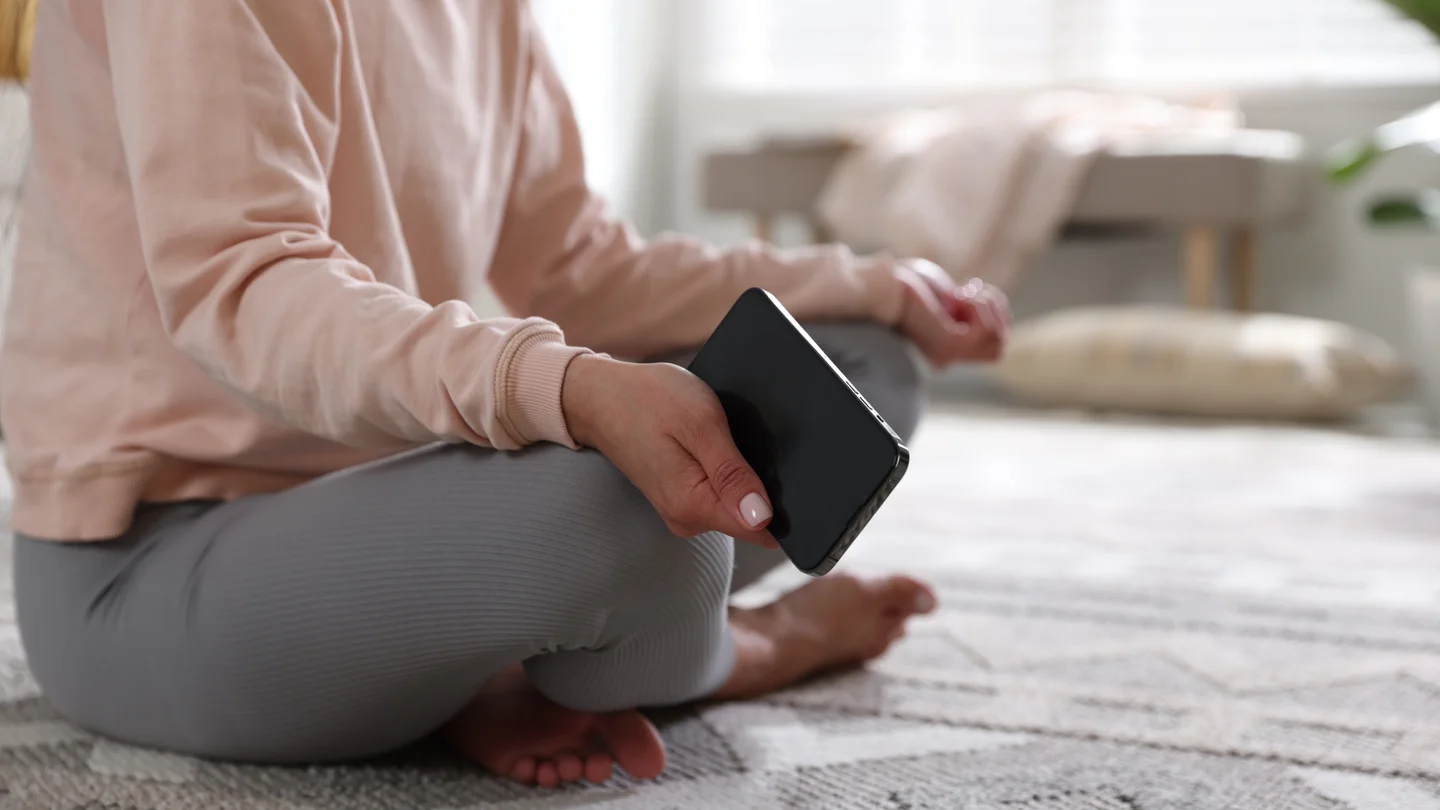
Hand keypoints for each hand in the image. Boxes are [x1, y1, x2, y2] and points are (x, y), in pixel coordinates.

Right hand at [561, 355, 777, 547]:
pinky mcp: (682, 498)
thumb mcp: (699, 425)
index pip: (760, 529)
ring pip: (738, 503)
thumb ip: (732, 474)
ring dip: (743, 472)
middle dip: (762, 482)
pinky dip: (727, 469)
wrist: (600, 396)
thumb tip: (764, 518)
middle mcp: (687, 519)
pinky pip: (721, 492)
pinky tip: (714, 443)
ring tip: (723, 435)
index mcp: (693, 506)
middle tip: (743, 437)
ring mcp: (683, 511)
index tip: (787, 474)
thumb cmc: (648, 400)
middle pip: (753, 517)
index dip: (784, 504)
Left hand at [894, 259, 1010, 366]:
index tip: (966, 290)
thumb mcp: (948, 294)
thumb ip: (971, 308)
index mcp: (948, 347)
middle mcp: (948, 357)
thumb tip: (995, 313)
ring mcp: (949, 354)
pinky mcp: (949, 347)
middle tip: (967, 290)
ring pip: (998, 340)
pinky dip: (978, 305)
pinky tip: (957, 296)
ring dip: (986, 307)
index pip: (994, 344)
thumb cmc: (909, 282)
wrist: (885, 282)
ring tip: (961, 293)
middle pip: (999, 346)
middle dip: (993, 310)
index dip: (992, 311)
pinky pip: (986, 330)